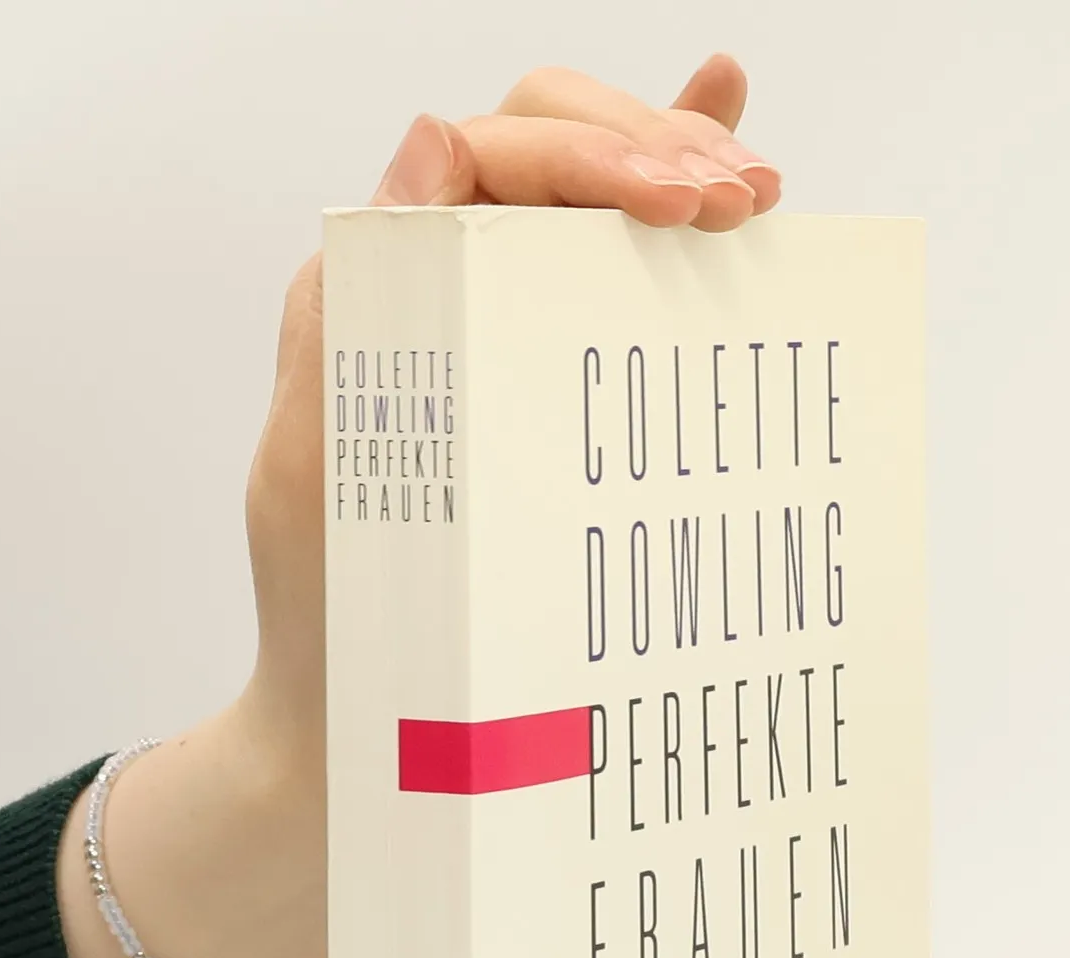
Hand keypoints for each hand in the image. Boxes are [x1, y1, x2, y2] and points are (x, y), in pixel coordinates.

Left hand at [235, 52, 782, 781]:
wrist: (358, 729)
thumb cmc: (331, 618)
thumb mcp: (314, 466)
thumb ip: (350, 314)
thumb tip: (430, 139)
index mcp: (378, 291)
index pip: (491, 156)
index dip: (592, 154)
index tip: (681, 203)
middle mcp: (437, 289)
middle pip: (551, 149)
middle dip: (651, 149)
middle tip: (738, 202)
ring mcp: (497, 327)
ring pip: (590, 195)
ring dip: (677, 165)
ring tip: (755, 190)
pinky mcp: (542, 379)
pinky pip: (604, 261)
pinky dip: (664, 183)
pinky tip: (725, 116)